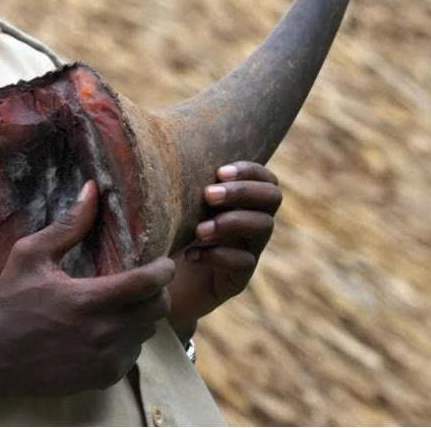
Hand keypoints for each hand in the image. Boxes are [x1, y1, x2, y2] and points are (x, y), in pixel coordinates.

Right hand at [0, 180, 174, 399]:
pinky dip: (128, 341)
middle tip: (143, 281)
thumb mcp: (30, 256)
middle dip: (158, 292)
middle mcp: (104, 332)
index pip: (148, 283)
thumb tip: (92, 189)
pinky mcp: (104, 377)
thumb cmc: (10, 303)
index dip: (164, 269)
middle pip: (158, 309)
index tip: (163, 262)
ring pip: (148, 333)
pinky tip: (106, 331)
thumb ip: (68, 225)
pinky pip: (133, 355)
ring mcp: (106, 359)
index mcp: (89, 299)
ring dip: (142, 316)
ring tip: (122, 305)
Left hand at [166, 161, 281, 338]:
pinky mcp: (238, 278)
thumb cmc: (164, 233)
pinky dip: (218, 255)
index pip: (265, 178)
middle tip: (208, 196)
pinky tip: (191, 254)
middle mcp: (251, 222)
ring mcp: (248, 250)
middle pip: (272, 197)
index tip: (219, 172)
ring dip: (231, 222)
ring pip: (263, 227)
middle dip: (242, 192)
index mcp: (240, 200)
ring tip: (199, 230)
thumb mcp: (173, 204)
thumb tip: (165, 149)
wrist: (159, 281)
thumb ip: (180, 180)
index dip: (249, 171)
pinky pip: (244, 263)